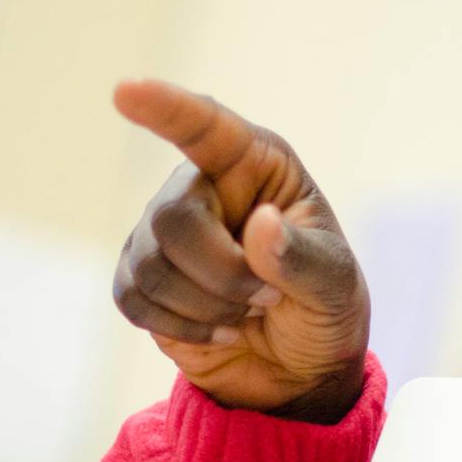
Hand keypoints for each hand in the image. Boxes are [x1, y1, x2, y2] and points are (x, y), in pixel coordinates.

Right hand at [113, 80, 370, 420]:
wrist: (299, 370)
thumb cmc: (323, 308)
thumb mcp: (334, 285)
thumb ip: (302, 258)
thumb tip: (259, 225)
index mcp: (255, 165)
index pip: (205, 128)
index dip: (166, 108)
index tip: (127, 90)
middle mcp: (202, 188)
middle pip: (173, 219)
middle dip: (223, 274)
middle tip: (267, 298)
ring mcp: (164, 233)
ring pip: (152, 266)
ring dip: (208, 306)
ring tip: (248, 313)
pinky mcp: (140, 278)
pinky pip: (133, 298)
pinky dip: (182, 326)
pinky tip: (219, 329)